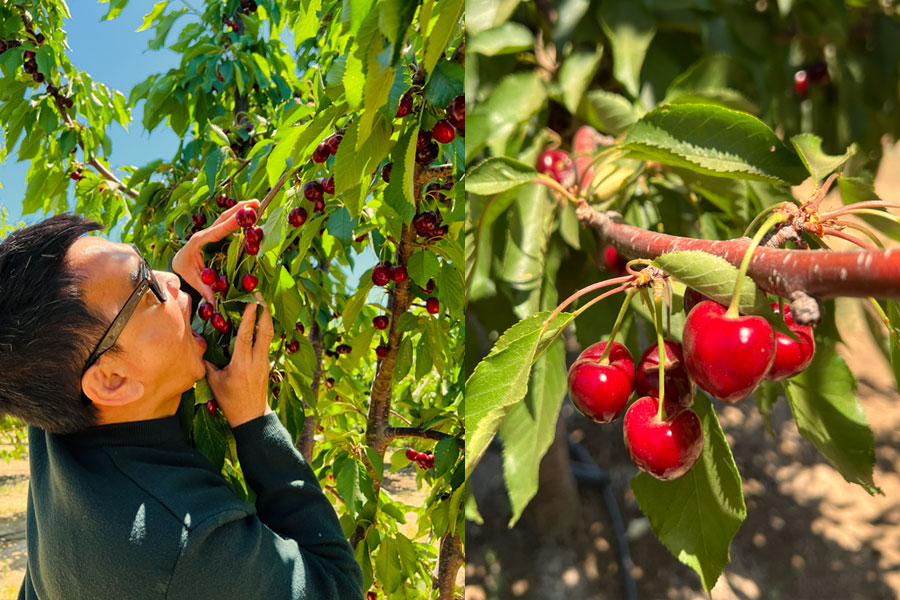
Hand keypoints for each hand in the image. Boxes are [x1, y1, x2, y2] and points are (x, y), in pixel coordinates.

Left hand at [171, 199, 259, 307]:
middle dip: (239, 210)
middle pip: (223, 218)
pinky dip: (239, 217)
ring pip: (226, 218)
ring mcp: (211, 231)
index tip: (242, 218)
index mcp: (198, 242)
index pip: (215, 232)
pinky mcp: (216, 233)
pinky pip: (227, 223)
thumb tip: (217, 306)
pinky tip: (251, 214)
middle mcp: (205, 233)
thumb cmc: (186, 270)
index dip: (229, 225)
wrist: (179, 262)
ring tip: (256, 204)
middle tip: (255, 203)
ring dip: (241, 210)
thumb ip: (207, 292)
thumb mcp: (195, 281)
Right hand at [204, 293, 274, 427]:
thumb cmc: (230, 401)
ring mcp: (265, 362)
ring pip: (269, 335)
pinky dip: (265, 328)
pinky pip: (267, 342)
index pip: (246, 336)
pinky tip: (261, 320)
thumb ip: (208, 362)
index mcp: (242, 365)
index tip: (250, 301)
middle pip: (265, 331)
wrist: (251, 416)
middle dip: (264, 311)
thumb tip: (199, 344)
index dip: (249, 318)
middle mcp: (257, 361)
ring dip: (266, 317)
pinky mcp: (267, 363)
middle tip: (259, 294)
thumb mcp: (214, 382)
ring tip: (261, 301)